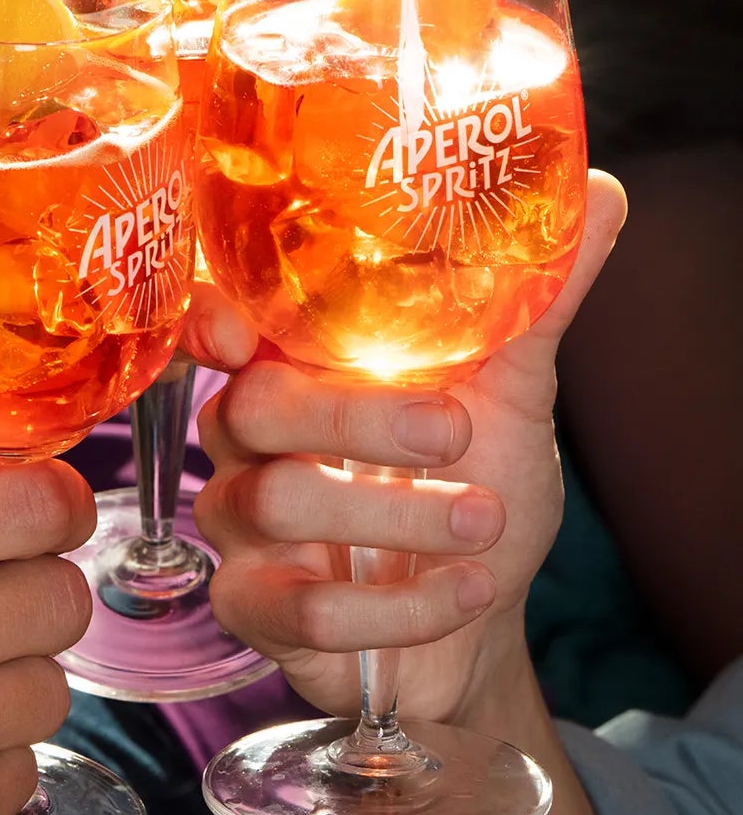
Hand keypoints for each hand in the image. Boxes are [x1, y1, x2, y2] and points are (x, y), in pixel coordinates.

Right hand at [187, 171, 625, 722]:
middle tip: (451, 431)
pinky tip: (468, 591)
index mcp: (295, 366)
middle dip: (353, 417)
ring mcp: (242, 526)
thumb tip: (602, 193)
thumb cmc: (475, 485)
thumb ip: (534, 300)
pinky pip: (302, 608)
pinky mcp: (255, 609)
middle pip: (251, 406)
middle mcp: (250, 438)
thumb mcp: (510, 393)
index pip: (221, 323)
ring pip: (275, 503)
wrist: (481, 622)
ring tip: (488, 520)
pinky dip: (400, 606)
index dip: (213, 318)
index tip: (238, 327)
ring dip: (398, 517)